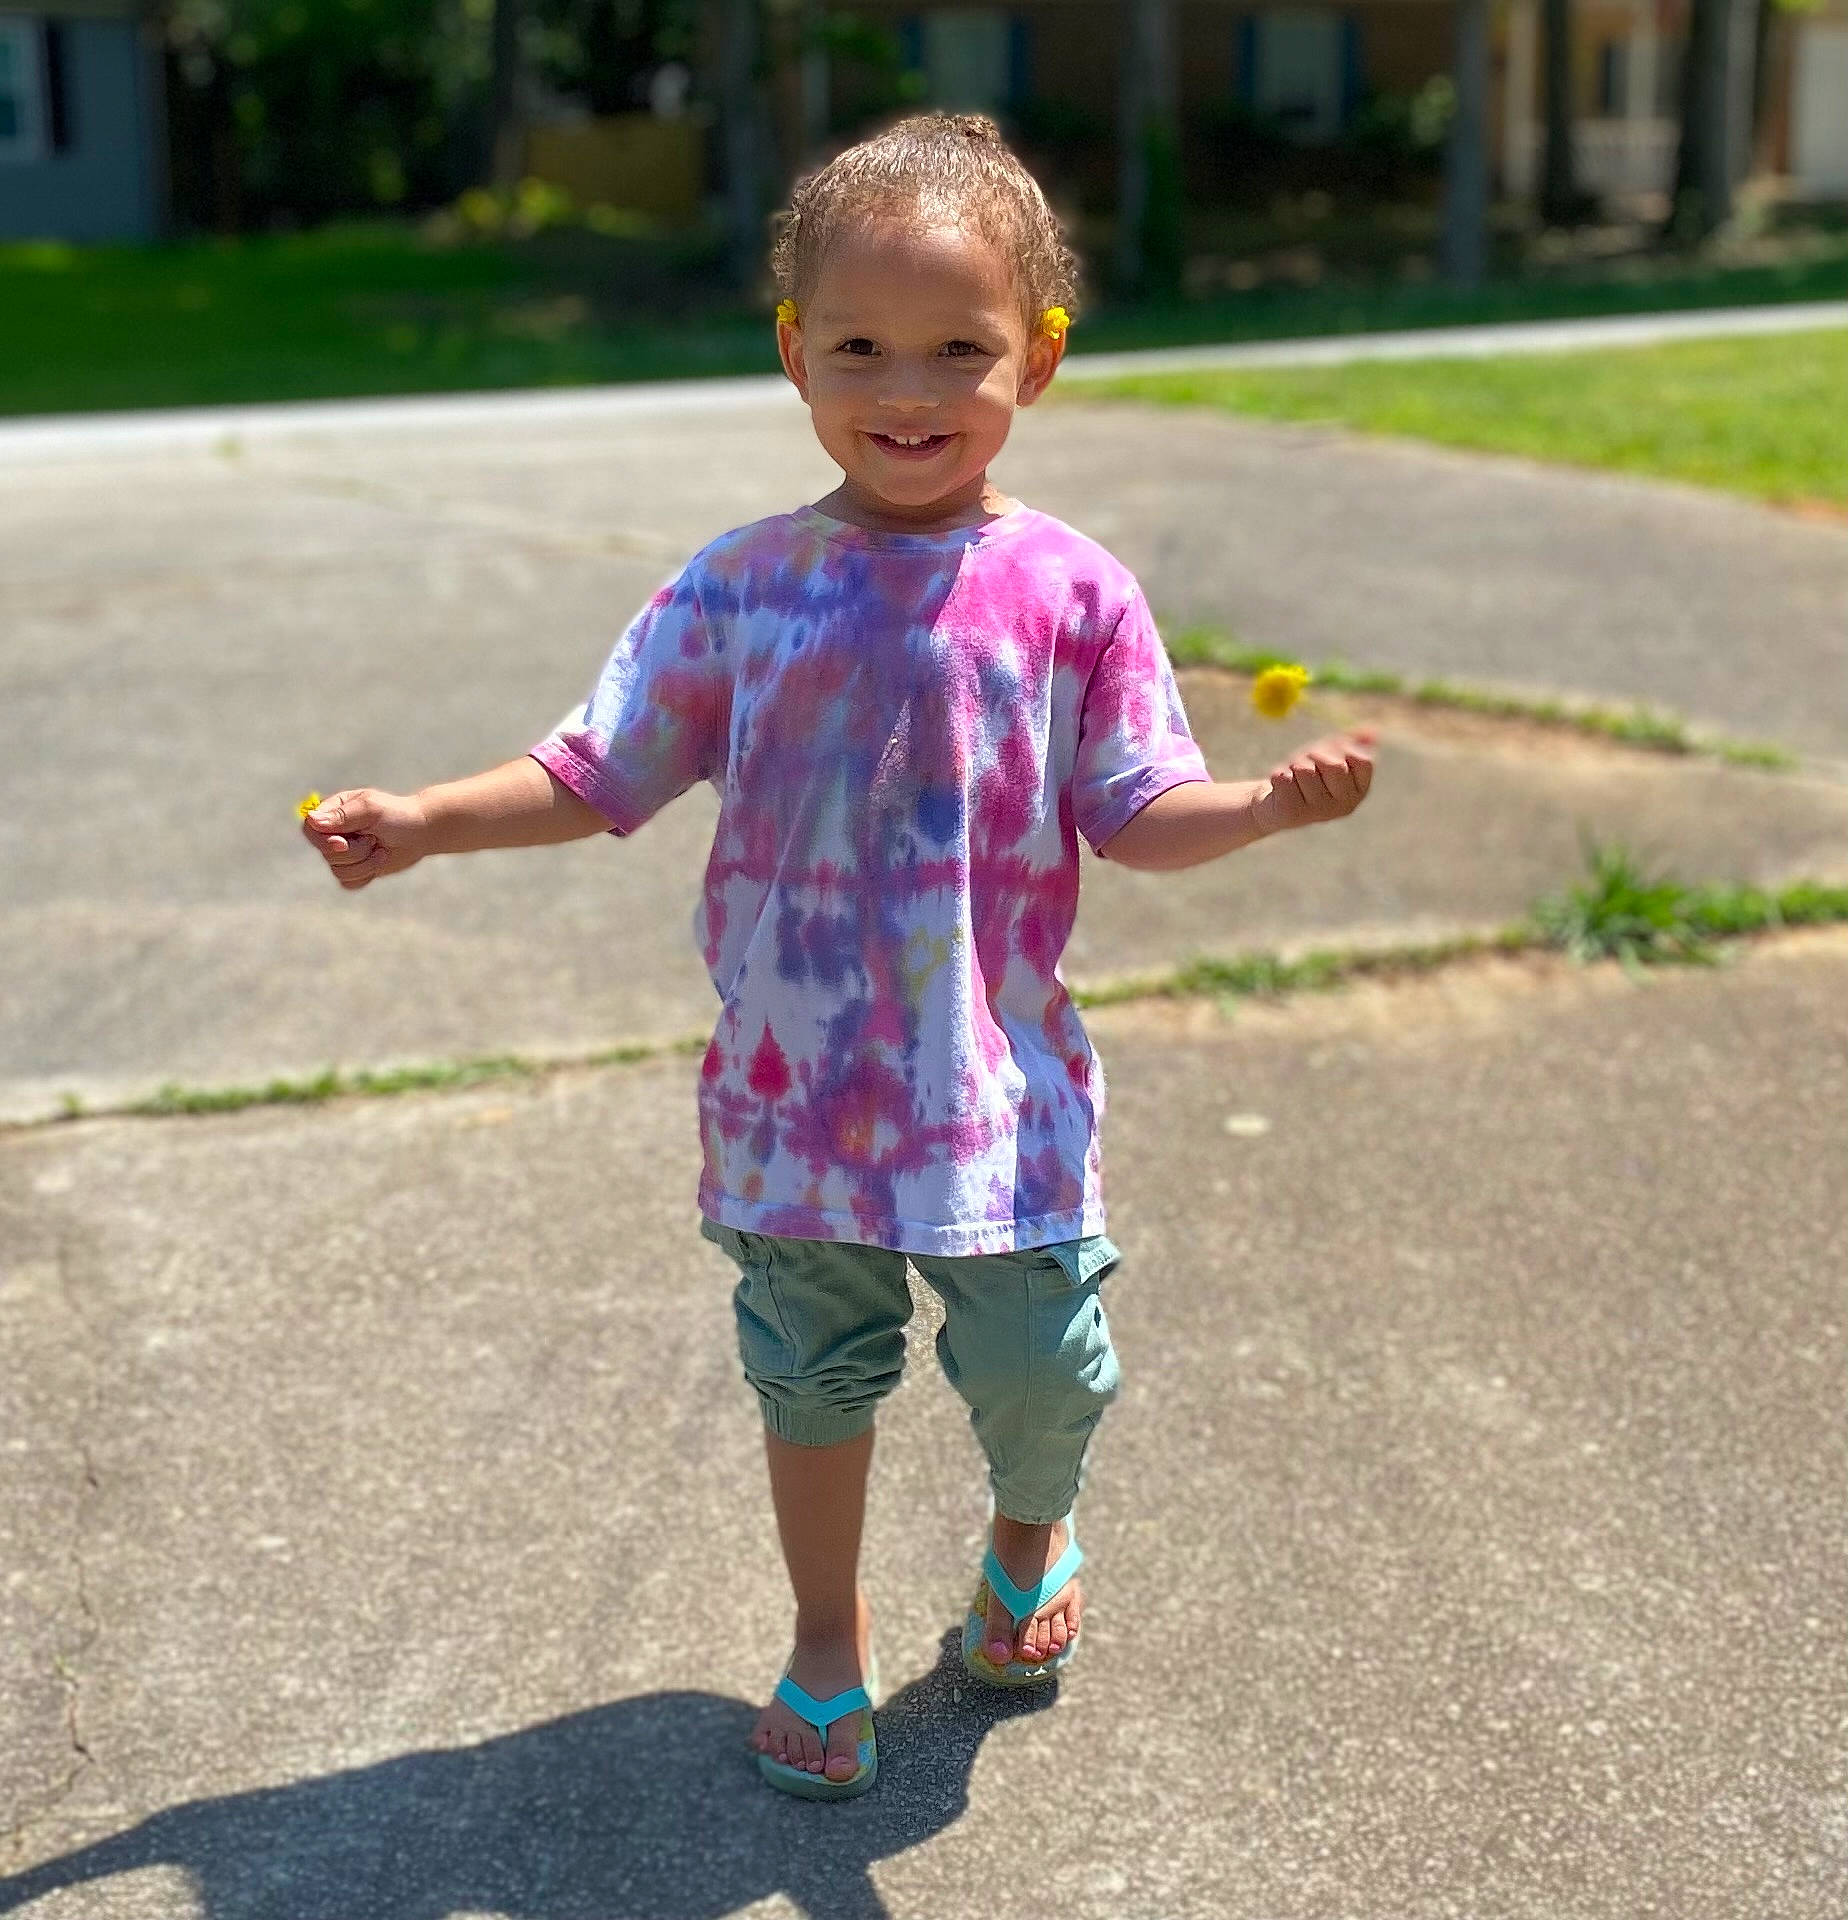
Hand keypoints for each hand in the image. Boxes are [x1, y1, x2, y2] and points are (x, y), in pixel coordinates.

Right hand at [300, 788, 428, 889]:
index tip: (344, 843)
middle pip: (326, 854)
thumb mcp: (371, 809)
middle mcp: (334, 832)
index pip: (310, 829)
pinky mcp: (355, 869)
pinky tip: (379, 860)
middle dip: (354, 852)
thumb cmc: (398, 814)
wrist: (422, 832)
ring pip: (338, 871)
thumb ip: (342, 815)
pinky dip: (366, 875)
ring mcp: (344, 852)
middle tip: (373, 839)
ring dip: (365, 863)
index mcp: (333, 811)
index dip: (324, 841)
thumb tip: (312, 820)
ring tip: (381, 849)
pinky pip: (348, 882)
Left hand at [1254, 727, 1376, 835]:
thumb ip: (1353, 741)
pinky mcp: (1294, 814)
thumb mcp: (1332, 752)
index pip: (1363, 761)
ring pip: (1305, 770)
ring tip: (1293, 775)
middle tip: (1306, 762)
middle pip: (1334, 766)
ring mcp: (1320, 813)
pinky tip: (1281, 786)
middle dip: (1315, 755)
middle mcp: (1345, 805)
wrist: (1275, 800)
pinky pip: (1284, 779)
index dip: (1342, 749)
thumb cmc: (1308, 772)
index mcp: (1360, 790)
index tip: (1330, 753)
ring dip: (1294, 765)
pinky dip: (1279, 774)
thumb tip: (1373, 730)